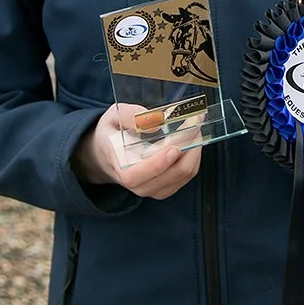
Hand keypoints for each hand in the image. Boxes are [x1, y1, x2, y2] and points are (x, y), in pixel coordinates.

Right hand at [72, 102, 203, 199]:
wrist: (107, 153)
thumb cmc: (111, 133)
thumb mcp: (113, 116)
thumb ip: (130, 116)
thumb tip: (156, 122)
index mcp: (119, 168)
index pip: (136, 176)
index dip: (157, 165)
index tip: (174, 148)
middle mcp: (137, 184)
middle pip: (169, 176)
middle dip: (187, 151)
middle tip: (195, 127)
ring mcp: (153, 188)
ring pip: (182, 176)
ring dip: (194, 153)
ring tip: (197, 131)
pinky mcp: (165, 187)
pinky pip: (186, 176)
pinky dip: (194, 159)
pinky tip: (194, 143)